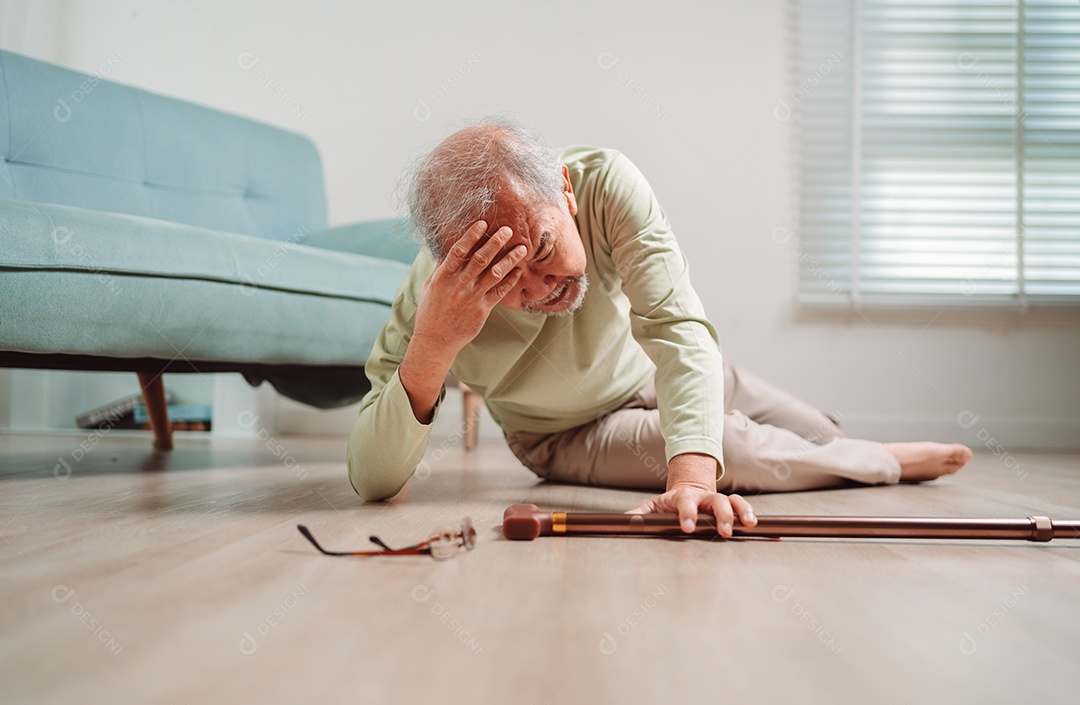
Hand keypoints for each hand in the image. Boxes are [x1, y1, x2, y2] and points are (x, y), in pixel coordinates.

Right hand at [399, 220, 526, 423]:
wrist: (436, 340)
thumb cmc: (431, 311)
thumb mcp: (430, 286)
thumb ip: (440, 268)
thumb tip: (445, 248)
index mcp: (443, 277)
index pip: (458, 251)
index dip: (471, 236)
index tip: (482, 223)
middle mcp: (458, 285)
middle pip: (480, 259)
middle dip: (495, 242)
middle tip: (508, 230)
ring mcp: (472, 298)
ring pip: (494, 274)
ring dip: (509, 260)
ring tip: (521, 249)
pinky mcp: (483, 310)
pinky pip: (500, 292)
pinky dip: (510, 280)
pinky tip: (518, 270)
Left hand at [627, 453, 755, 536]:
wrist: (689, 489)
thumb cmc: (670, 504)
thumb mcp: (653, 507)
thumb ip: (640, 514)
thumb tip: (622, 523)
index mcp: (684, 498)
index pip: (685, 503)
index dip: (687, 514)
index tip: (687, 527)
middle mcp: (704, 497)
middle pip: (716, 500)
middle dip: (721, 515)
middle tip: (724, 531)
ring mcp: (719, 501)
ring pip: (734, 501)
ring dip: (742, 512)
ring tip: (749, 524)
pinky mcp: (732, 507)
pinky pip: (744, 509)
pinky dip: (753, 516)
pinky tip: (765, 528)